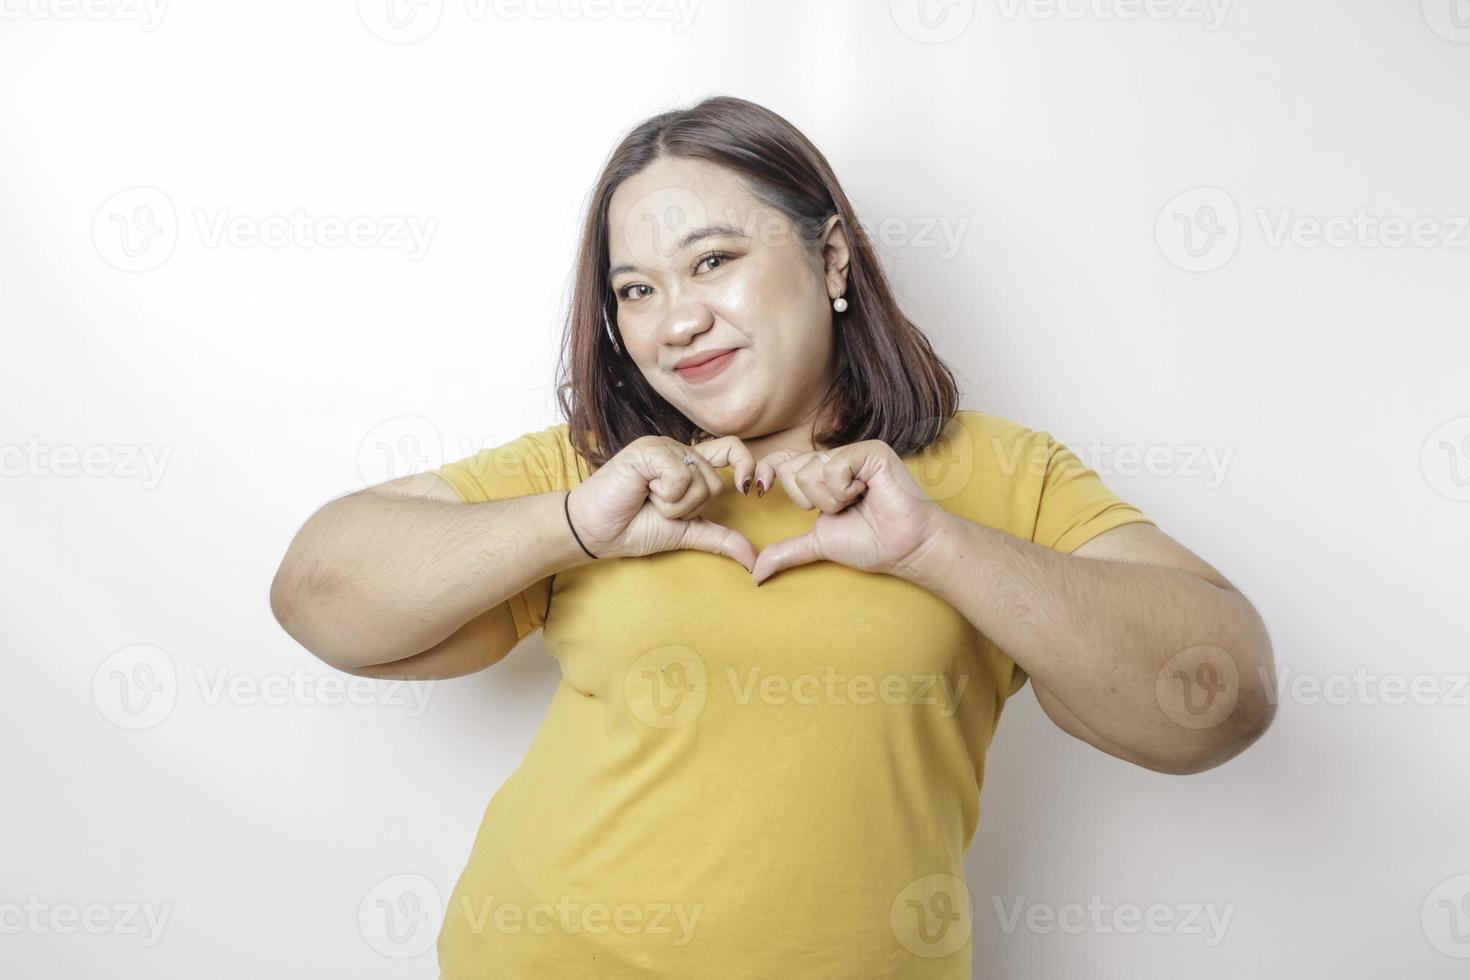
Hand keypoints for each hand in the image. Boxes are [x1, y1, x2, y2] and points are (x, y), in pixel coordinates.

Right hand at [565, 435, 757, 571]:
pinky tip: (642, 491)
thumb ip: (719, 539)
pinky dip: (665, 495)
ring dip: (675, 505)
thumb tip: (754, 559)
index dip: (746, 465)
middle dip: (691, 508)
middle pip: (715, 481)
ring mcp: (663, 446)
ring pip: (699, 480)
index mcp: (689, 465)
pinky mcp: (648, 449)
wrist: (596, 532)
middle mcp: (678, 451)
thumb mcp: (685, 533)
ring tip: (648, 500)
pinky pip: (680, 475)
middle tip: (660, 508)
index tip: (747, 490)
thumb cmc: (634, 528)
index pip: (732, 449)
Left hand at [749, 440, 949, 585]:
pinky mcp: (871, 451)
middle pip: (791, 468)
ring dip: (832, 500)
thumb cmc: (872, 543)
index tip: (759, 490)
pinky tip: (866, 493)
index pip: (782, 462)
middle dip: (811, 501)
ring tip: (858, 502)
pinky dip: (845, 490)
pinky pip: (834, 467)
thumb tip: (757, 573)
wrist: (905, 548)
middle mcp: (837, 457)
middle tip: (841, 508)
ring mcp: (854, 452)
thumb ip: (788, 551)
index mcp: (824, 473)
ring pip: (811, 470)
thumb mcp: (819, 544)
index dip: (767, 472)